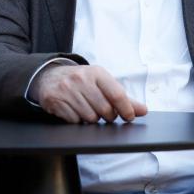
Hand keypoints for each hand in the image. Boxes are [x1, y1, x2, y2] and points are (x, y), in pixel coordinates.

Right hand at [29, 64, 147, 123]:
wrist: (50, 77)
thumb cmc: (82, 81)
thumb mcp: (102, 83)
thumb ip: (123, 98)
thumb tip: (143, 110)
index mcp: (97, 72)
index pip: (117, 94)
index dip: (126, 109)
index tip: (130, 117)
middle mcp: (81, 79)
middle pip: (104, 109)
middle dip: (109, 116)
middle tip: (107, 114)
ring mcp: (67, 90)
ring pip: (90, 117)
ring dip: (93, 119)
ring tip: (89, 110)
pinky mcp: (55, 101)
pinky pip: (74, 121)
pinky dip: (78, 120)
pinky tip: (76, 111)